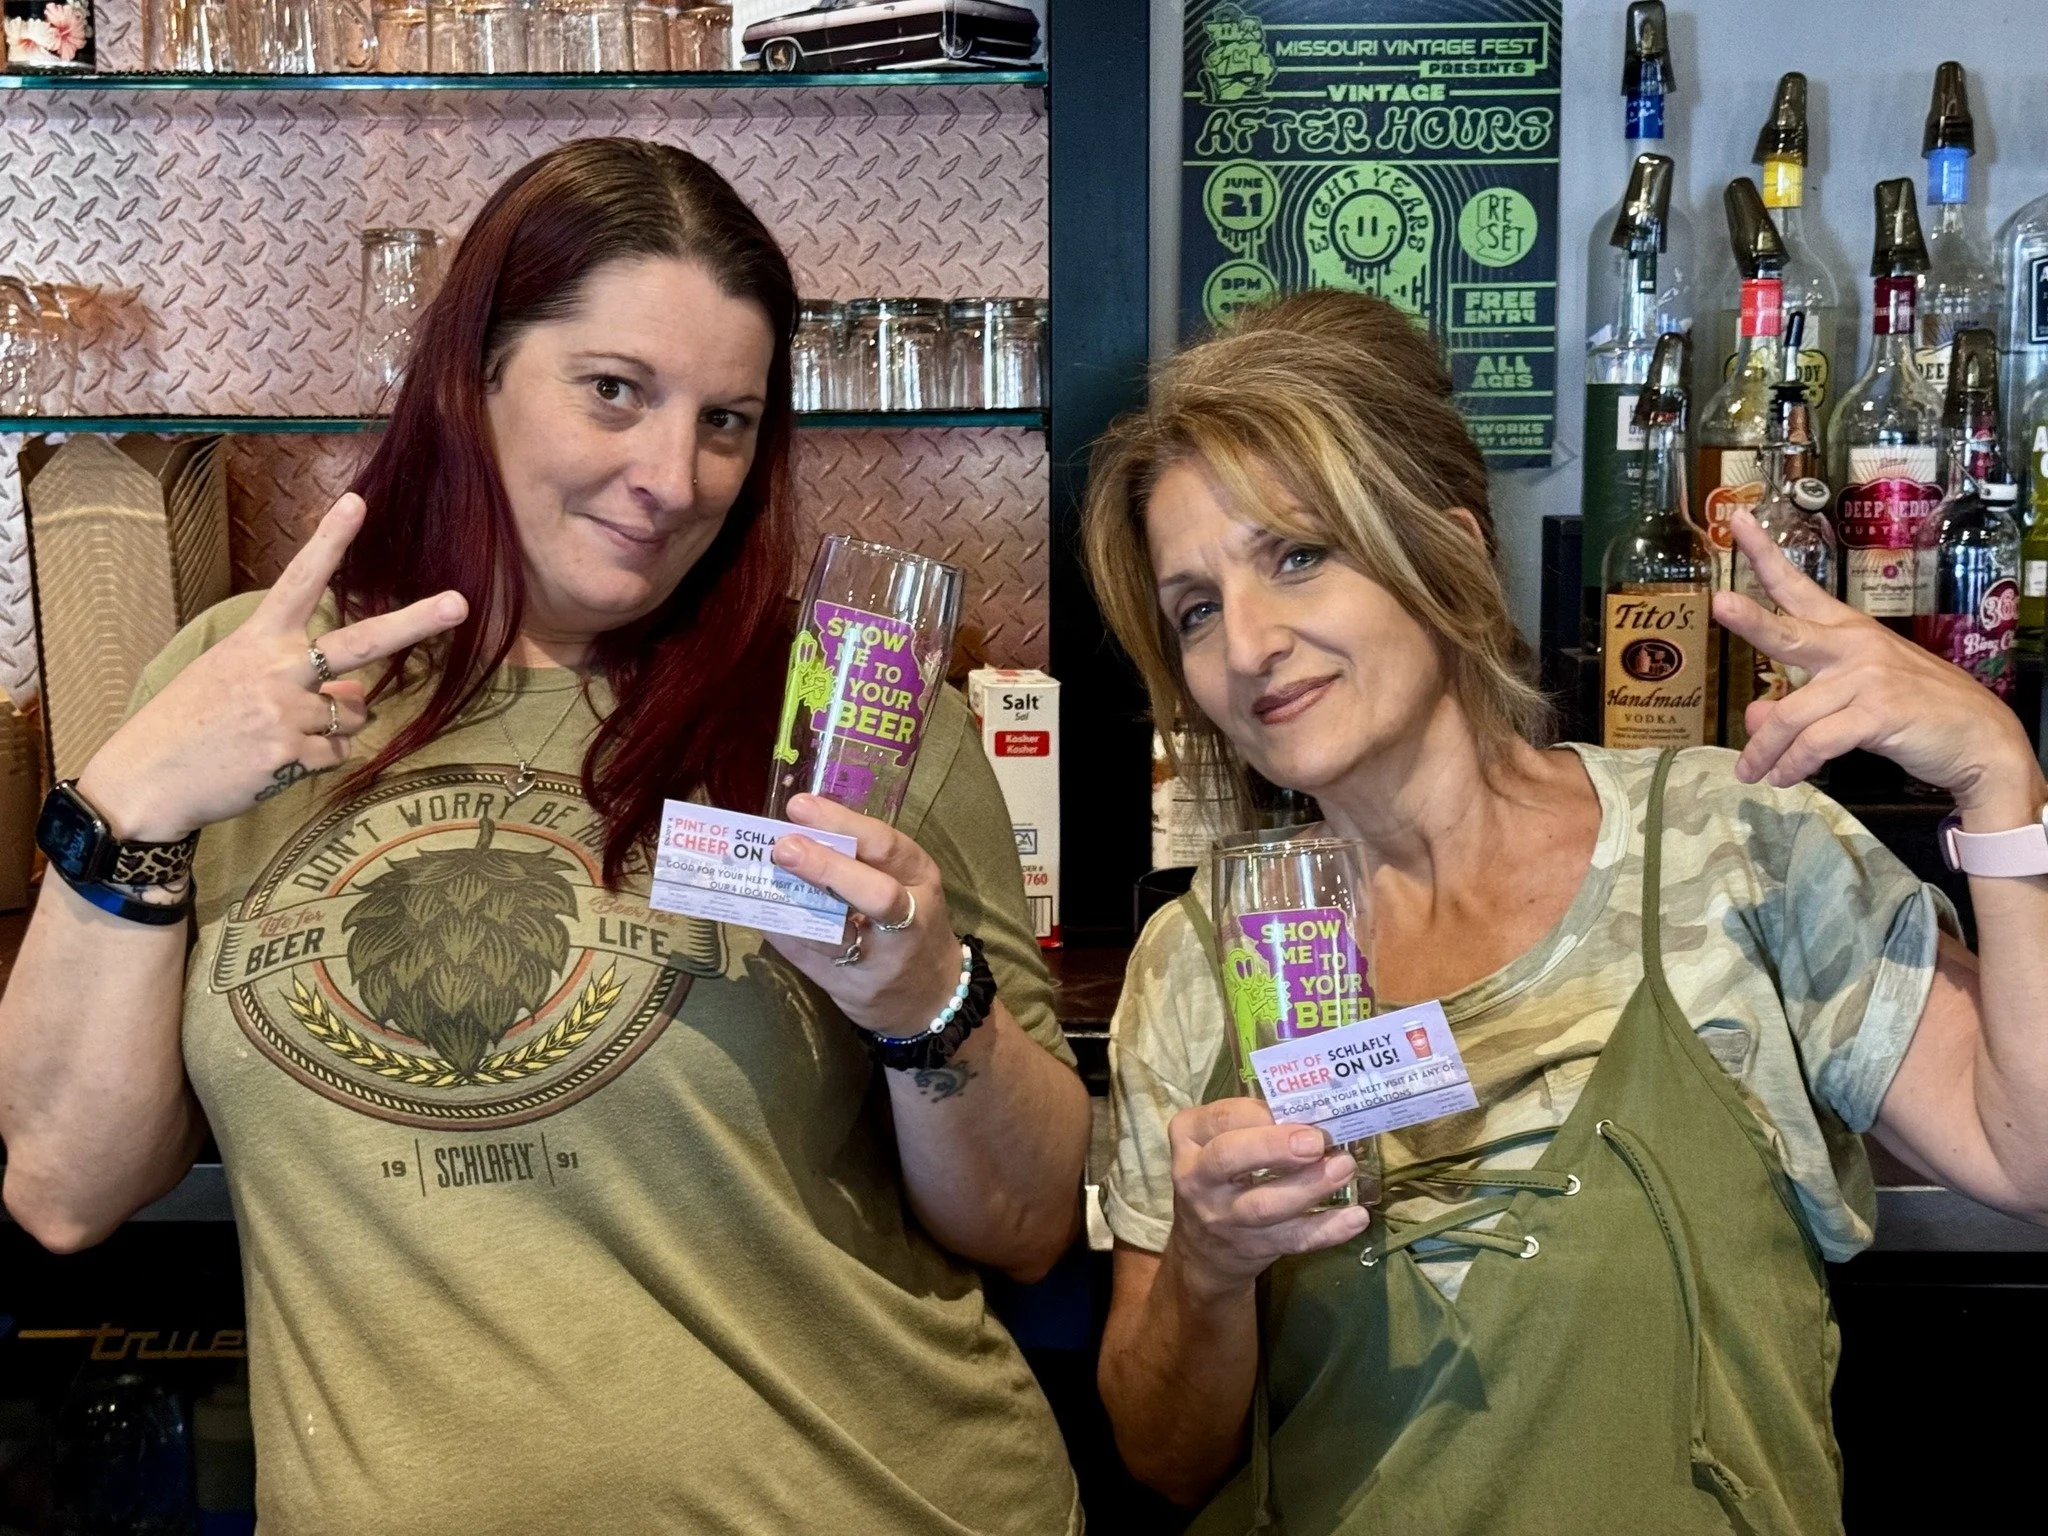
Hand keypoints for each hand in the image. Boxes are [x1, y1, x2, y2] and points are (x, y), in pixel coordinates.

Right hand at [76, 494, 469, 841]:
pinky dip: (315, 758)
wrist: (146, 778)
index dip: (329, 542)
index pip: (299, 580)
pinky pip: (336, 751)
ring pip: (353, 711)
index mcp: (256, 639)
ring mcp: (286, 711)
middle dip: (416, 621)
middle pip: (362, 642)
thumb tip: (356, 691)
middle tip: (460, 603)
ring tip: (273, 734)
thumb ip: (294, 673)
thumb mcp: (232, 678)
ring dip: (332, 724)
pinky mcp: (293, 753)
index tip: (357, 502)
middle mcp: (276, 668)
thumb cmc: (189, 722)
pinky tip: (271, 761)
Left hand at [764, 793, 963, 1035]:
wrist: (933, 994)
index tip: (800, 807)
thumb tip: (798, 826)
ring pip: (836, 936)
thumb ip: (862, 858)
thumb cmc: (911, 920)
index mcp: (919, 879)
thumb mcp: (905, 881)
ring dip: (794, 906)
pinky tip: (760, 914)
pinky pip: (809, 960)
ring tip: (760, 880)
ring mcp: (882, 961)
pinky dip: (783, 934)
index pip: (886, 846)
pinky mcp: (853, 988)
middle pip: (876, 895)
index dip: (842, 824)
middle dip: (827, 868)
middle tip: (783, 848)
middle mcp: (909, 921)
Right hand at [1164, 1098, 1370, 1300]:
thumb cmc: (1221, 1173)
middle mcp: (1196, 1177)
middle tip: (1316, 1141)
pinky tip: (1356, 1217)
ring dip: (1310, 1186)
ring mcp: (1222, 1217)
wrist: (1202, 1247)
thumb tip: (1314, 1110)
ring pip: (1264, 1204)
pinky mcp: (1251, 1248)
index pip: (1222, 1118)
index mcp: (1189, 1137)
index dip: (1263, 1114)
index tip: (1300, 1110)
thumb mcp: (1220, 1139)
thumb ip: (1256, 1123)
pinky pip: (1292, 1239)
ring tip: (1345, 1167)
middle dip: (1275, 1146)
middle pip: (1229, 1158)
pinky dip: (1327, 1229)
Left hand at [1714, 507, 2042, 820]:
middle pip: (1789, 632)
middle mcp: (1854, 646)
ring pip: (1789, 715)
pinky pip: (1816, 742)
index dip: (1766, 556)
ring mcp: (1867, 677)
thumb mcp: (1853, 701)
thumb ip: (1800, 704)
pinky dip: (1794, 764)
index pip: (1799, 588)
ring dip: (1764, 751)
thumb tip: (1754, 718)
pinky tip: (1785, 778)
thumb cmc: (1915, 713)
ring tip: (1750, 772)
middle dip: (1752, 619)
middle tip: (1719, 605)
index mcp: (1848, 632)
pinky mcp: (1877, 712)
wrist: (1979, 739)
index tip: (1737, 521)